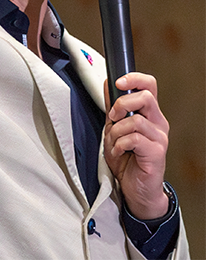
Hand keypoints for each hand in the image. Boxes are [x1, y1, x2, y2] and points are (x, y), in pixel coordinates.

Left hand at [103, 72, 170, 219]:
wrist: (135, 187)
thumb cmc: (127, 159)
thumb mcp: (114, 129)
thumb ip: (113, 109)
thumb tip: (108, 86)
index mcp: (150, 114)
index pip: (150, 86)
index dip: (134, 78)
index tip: (117, 82)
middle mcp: (158, 123)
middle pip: (145, 97)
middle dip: (121, 105)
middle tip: (112, 119)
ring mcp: (159, 138)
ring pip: (135, 120)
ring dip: (116, 132)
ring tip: (114, 143)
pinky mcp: (156, 152)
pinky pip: (133, 139)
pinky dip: (119, 145)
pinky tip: (118, 152)